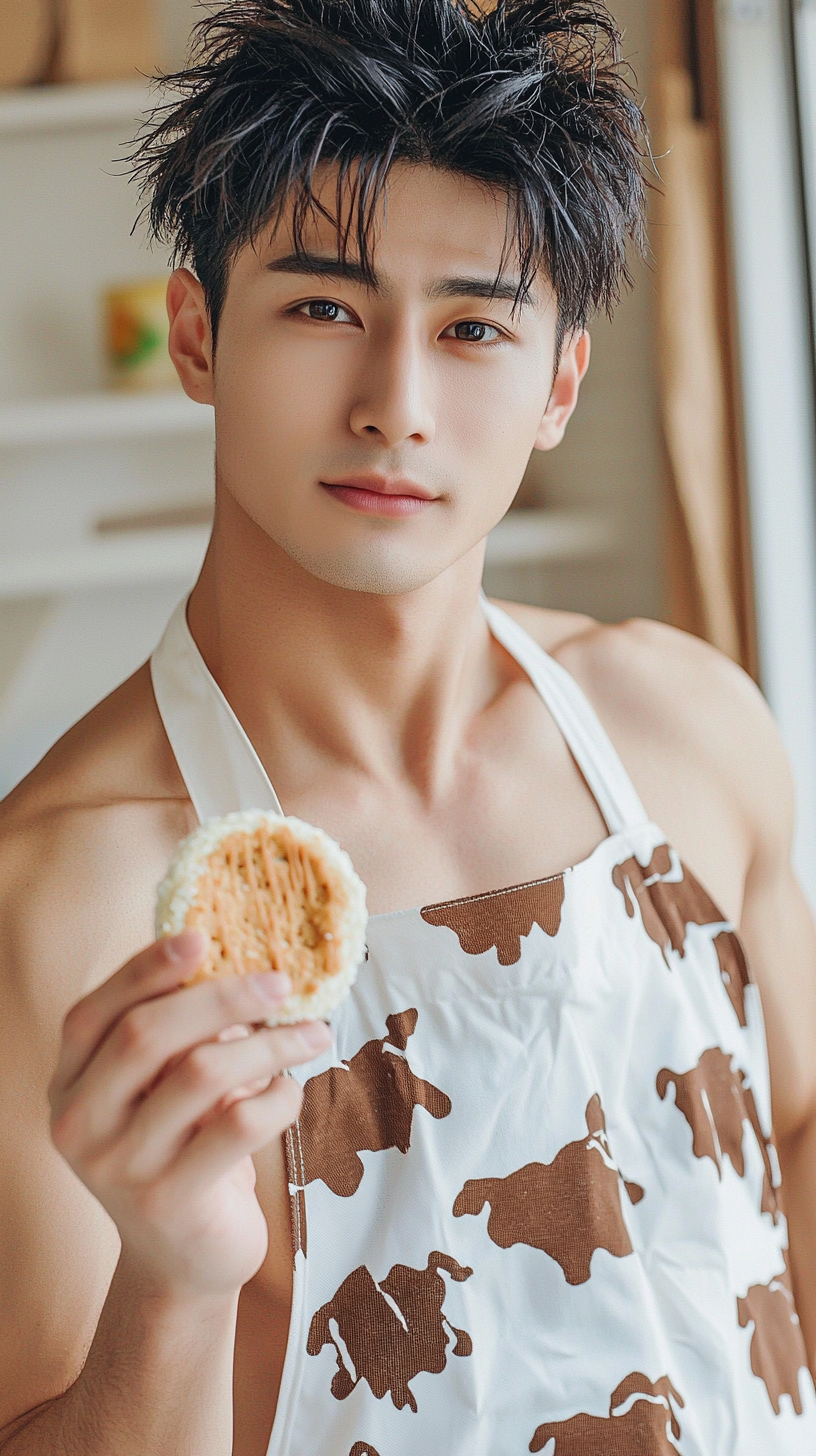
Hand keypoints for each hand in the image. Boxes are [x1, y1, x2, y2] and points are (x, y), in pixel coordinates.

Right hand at [49, 932, 330, 1300]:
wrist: (184, 1262)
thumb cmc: (182, 1151)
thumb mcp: (162, 1092)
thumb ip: (178, 1035)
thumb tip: (241, 958)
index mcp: (69, 1086)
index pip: (92, 1014)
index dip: (144, 970)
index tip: (202, 939)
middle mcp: (81, 1125)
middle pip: (147, 1034)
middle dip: (222, 997)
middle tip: (281, 983)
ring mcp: (120, 1168)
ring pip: (201, 1073)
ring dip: (269, 1043)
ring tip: (311, 1033)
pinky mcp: (168, 1201)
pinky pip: (237, 1125)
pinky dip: (277, 1096)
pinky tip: (290, 1092)